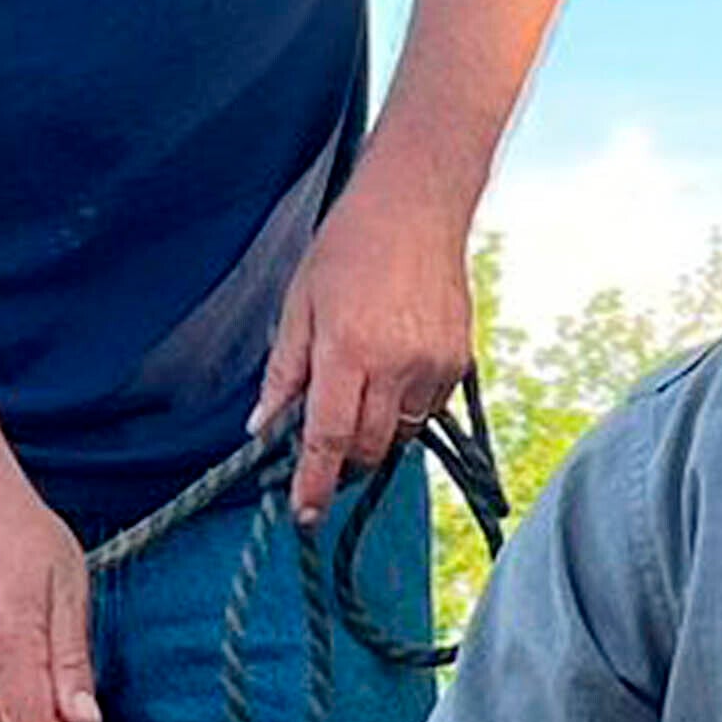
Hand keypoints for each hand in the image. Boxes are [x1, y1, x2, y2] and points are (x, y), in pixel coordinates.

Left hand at [252, 157, 473, 525]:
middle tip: (323, 456)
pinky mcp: (458, 362)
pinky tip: (390, 375)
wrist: (416, 207)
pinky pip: (427, 410)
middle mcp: (396, 364)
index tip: (303, 514)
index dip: (313, 482)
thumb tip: (262, 426)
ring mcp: (433, 365)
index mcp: (348, 350)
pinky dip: (404, 409)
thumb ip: (284, 372)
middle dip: (343, 462)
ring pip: (401, 433)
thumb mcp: (299, 304)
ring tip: (358, 398)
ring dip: (375, 435)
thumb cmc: (349, 246)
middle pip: (368, 447)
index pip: (328, 437)